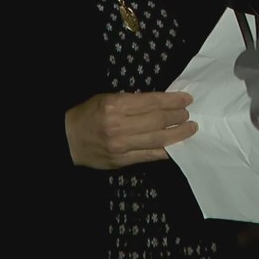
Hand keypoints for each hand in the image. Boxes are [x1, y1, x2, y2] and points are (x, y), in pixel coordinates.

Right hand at [65, 91, 197, 169]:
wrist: (68, 139)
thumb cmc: (88, 114)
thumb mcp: (106, 98)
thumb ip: (131, 101)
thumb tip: (160, 103)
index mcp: (115, 105)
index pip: (152, 102)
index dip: (173, 100)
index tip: (187, 99)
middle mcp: (119, 125)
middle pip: (158, 120)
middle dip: (178, 116)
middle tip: (188, 114)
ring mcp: (121, 145)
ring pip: (157, 139)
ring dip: (177, 133)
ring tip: (190, 128)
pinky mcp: (122, 161)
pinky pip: (149, 155)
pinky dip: (165, 151)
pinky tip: (176, 146)